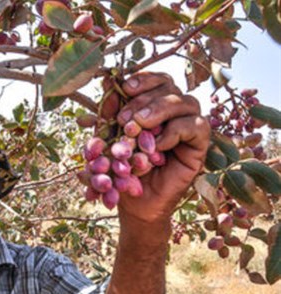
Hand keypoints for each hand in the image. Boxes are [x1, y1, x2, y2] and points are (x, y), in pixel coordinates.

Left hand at [107, 72, 210, 223]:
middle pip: (170, 87)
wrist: (134, 201)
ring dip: (159, 111)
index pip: (156, 80)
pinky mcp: (199, 144)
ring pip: (186, 102)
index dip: (143, 79)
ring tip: (138, 126)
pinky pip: (196, 126)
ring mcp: (189, 125)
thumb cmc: (121, 169)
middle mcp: (174, 111)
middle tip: (124, 119)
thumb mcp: (108, 139)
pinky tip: (156, 146)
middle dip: (144, 99)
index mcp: (153, 104)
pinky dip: (175, 131)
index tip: (125, 87)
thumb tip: (107, 79)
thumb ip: (108, 113)